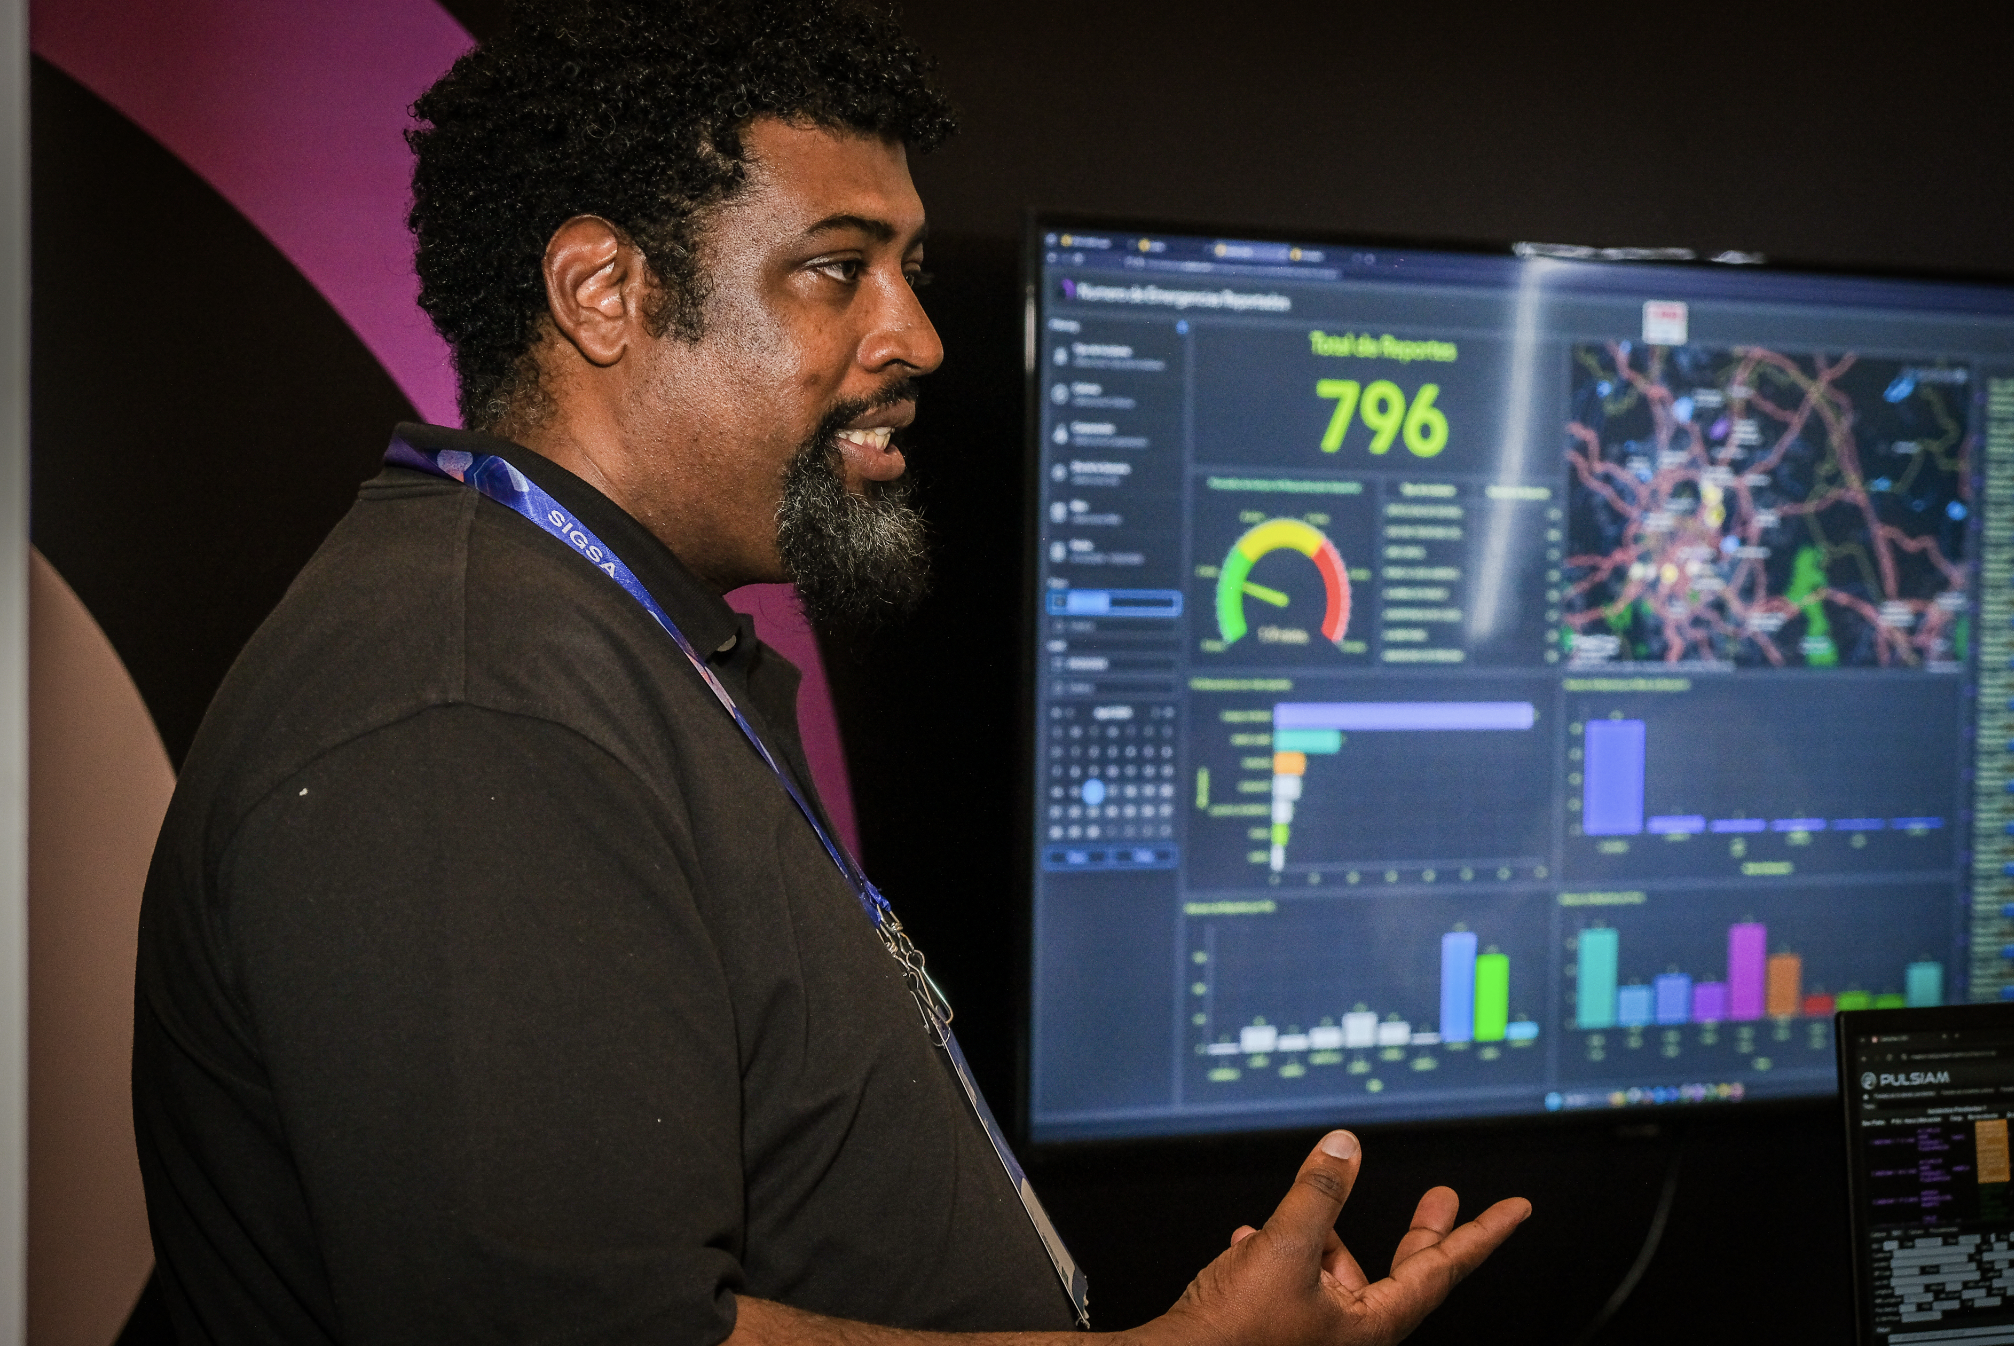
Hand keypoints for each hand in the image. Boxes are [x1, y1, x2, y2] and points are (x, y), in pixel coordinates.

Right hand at [1148, 1130, 1529, 1345]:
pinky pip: (1293, 1281)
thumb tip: (1347, 1149)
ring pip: (1337, 1272)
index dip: (1481, 1233)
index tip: (1516, 1211)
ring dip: (1324, 1235)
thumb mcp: (1284, 1247)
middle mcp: (1349, 1333)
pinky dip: (1279, 1253)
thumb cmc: (1233, 1335)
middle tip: (1442, 1198)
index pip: (1441, 1269)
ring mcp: (1314, 1332)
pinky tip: (1250, 1239)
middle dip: (1420, 1231)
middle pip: (1400, 1273)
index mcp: (1369, 1324)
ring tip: (1303, 1211)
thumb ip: (1319, 1194)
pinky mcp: (1277, 1328)